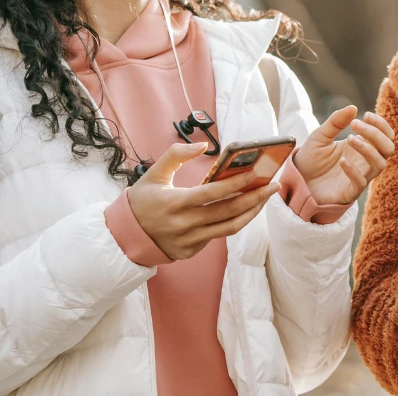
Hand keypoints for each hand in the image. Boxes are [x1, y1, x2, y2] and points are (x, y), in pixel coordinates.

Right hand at [127, 142, 280, 260]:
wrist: (123, 238)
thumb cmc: (141, 201)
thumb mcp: (153, 173)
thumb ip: (176, 154)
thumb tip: (202, 146)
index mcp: (175, 204)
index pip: (212, 194)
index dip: (235, 184)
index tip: (256, 173)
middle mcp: (184, 225)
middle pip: (228, 213)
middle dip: (255, 198)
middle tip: (273, 185)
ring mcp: (189, 241)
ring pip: (229, 228)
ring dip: (252, 212)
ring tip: (266, 197)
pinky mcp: (191, 251)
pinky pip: (219, 235)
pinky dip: (235, 221)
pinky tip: (247, 208)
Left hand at [293, 106, 394, 204]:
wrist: (296, 181)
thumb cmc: (311, 159)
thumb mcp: (320, 136)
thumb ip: (336, 122)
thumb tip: (353, 107)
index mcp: (362, 145)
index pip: (385, 135)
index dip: (380, 124)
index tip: (365, 115)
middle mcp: (364, 161)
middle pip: (388, 148)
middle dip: (376, 134)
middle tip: (355, 124)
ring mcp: (360, 176)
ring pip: (380, 164)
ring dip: (368, 149)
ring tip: (349, 139)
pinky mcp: (350, 192)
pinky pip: (361, 182)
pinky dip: (354, 170)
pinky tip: (341, 161)